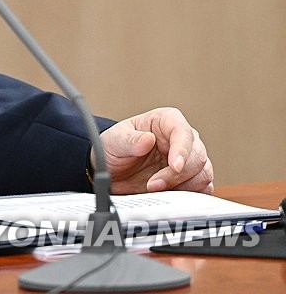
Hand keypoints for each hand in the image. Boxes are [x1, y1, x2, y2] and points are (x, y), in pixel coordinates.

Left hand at [98, 107, 212, 193]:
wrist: (111, 171)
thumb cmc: (114, 148)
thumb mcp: (114, 141)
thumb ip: (130, 140)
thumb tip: (148, 139)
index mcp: (166, 121)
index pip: (183, 132)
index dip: (182, 150)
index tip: (174, 166)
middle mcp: (182, 138)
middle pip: (198, 156)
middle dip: (177, 174)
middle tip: (154, 184)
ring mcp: (189, 160)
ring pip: (203, 173)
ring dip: (183, 186)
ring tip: (157, 190)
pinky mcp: (190, 179)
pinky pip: (203, 189)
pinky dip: (190, 195)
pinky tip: (170, 196)